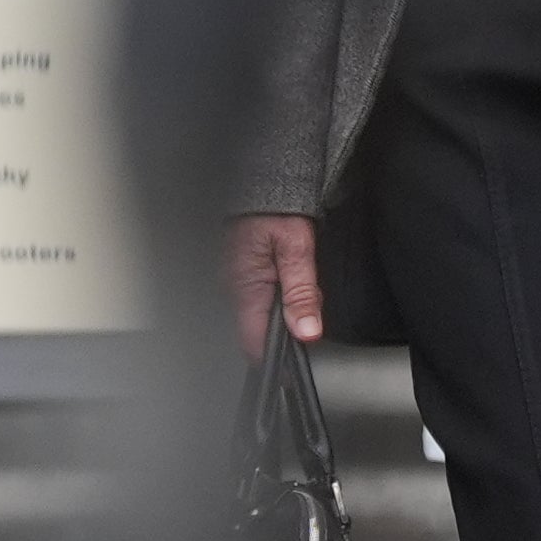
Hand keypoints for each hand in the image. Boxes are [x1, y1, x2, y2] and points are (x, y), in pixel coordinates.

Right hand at [229, 213, 323, 349]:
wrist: (263, 182)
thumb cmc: (277, 209)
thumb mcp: (298, 249)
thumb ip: (302, 293)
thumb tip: (307, 332)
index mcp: (244, 287)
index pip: (253, 342)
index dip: (276, 358)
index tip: (298, 359)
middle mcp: (232, 289)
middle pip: (257, 333)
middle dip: (287, 331)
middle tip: (309, 311)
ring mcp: (233, 282)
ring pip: (259, 317)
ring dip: (284, 315)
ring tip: (300, 289)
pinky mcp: (239, 275)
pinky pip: (256, 300)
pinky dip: (276, 300)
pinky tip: (289, 283)